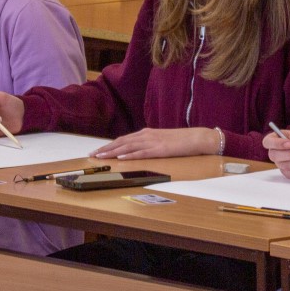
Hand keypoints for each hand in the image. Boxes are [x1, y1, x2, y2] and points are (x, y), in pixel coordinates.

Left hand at [93, 127, 218, 160]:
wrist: (197, 137)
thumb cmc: (181, 140)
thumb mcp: (162, 140)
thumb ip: (149, 143)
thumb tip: (138, 150)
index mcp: (147, 133)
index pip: (123, 139)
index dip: (109, 145)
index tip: (98, 151)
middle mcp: (147, 135)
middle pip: (121, 142)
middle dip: (106, 148)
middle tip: (92, 155)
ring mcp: (153, 142)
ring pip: (128, 146)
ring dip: (113, 151)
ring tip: (101, 156)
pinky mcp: (159, 150)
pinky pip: (141, 152)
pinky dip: (130, 154)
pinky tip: (120, 157)